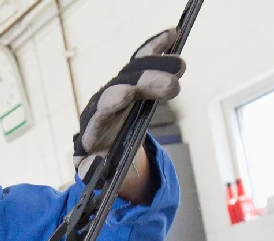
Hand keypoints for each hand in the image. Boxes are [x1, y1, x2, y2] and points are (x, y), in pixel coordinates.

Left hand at [73, 28, 185, 179]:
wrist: (106, 150)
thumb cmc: (101, 163)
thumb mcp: (95, 173)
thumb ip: (92, 171)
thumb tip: (94, 166)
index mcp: (95, 124)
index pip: (102, 109)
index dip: (113, 100)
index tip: (127, 93)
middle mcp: (105, 100)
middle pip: (124, 85)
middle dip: (145, 82)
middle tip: (172, 86)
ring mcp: (120, 88)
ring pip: (137, 70)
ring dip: (157, 65)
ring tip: (181, 65)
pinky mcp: (133, 81)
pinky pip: (144, 60)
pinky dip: (157, 48)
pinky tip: (173, 34)